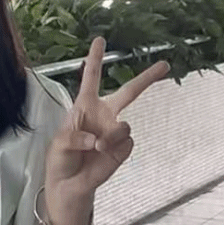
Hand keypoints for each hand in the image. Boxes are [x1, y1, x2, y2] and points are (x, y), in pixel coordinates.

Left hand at [44, 38, 169, 224]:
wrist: (68, 185)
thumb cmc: (60, 159)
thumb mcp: (59, 143)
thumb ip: (76, 136)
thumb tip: (98, 139)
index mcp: (84, 106)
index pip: (90, 78)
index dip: (94, 59)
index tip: (100, 39)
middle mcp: (103, 115)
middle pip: (129, 92)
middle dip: (147, 78)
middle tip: (165, 64)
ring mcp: (115, 131)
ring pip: (125, 125)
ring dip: (112, 135)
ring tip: (97, 146)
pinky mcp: (123, 149)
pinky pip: (126, 142)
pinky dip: (114, 147)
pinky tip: (102, 153)